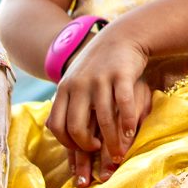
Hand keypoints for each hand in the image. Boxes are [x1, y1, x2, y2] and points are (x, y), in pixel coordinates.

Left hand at [54, 23, 152, 186]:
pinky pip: (124, 105)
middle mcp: (79, 85)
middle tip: (99, 151)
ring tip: (118, 152)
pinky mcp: (121, 74)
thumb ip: (67, 105)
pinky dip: (128, 123)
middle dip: (87, 146)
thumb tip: (61, 136)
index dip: (67, 143)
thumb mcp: (75, 82)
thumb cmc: (97, 66)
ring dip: (111, 141)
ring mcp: (100, 79)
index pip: (56, 125)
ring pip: (103, 120)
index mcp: (64, 89)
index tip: (81, 149)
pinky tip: (131, 133)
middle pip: (75, 127)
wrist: (121, 36)